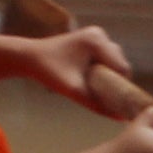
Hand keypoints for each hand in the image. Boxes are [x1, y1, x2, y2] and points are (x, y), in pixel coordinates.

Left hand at [1, 24, 146, 117]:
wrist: (30, 57)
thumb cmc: (49, 72)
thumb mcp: (74, 91)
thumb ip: (98, 104)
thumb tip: (121, 118)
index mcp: (97, 41)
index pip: (122, 68)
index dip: (122, 86)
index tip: (117, 102)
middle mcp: (100, 34)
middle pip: (121, 64)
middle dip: (116, 81)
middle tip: (105, 97)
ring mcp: (96, 35)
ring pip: (115, 61)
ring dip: (110, 76)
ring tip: (98, 90)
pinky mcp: (92, 40)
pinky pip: (107, 58)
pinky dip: (104, 69)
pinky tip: (94, 81)